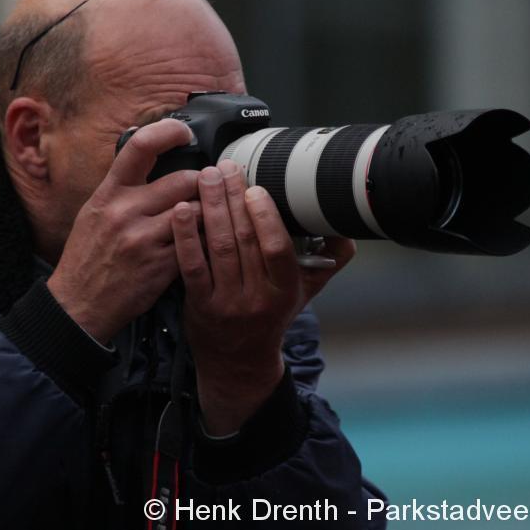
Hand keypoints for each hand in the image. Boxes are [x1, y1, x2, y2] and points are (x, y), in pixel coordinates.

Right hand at [47, 119, 199, 343]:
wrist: (77, 305)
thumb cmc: (88, 257)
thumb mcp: (93, 212)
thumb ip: (120, 184)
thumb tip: (143, 145)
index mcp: (108, 193)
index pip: (140, 146)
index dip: (169, 131)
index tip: (185, 132)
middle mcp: (125, 211)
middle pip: (183, 180)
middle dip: (203, 183)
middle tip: (210, 188)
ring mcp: (143, 239)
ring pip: (197, 212)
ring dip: (210, 213)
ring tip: (210, 216)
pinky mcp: (160, 266)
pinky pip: (197, 244)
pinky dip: (205, 241)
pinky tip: (203, 243)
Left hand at [171, 159, 354, 434]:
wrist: (238, 363)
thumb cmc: (271, 317)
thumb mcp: (305, 293)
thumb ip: (327, 260)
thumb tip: (348, 228)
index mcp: (285, 290)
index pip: (277, 250)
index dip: (265, 218)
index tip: (256, 188)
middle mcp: (256, 298)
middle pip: (244, 241)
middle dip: (234, 199)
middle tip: (225, 167)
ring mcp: (226, 302)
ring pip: (218, 248)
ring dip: (211, 208)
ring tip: (206, 177)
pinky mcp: (199, 304)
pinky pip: (192, 265)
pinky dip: (186, 235)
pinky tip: (182, 209)